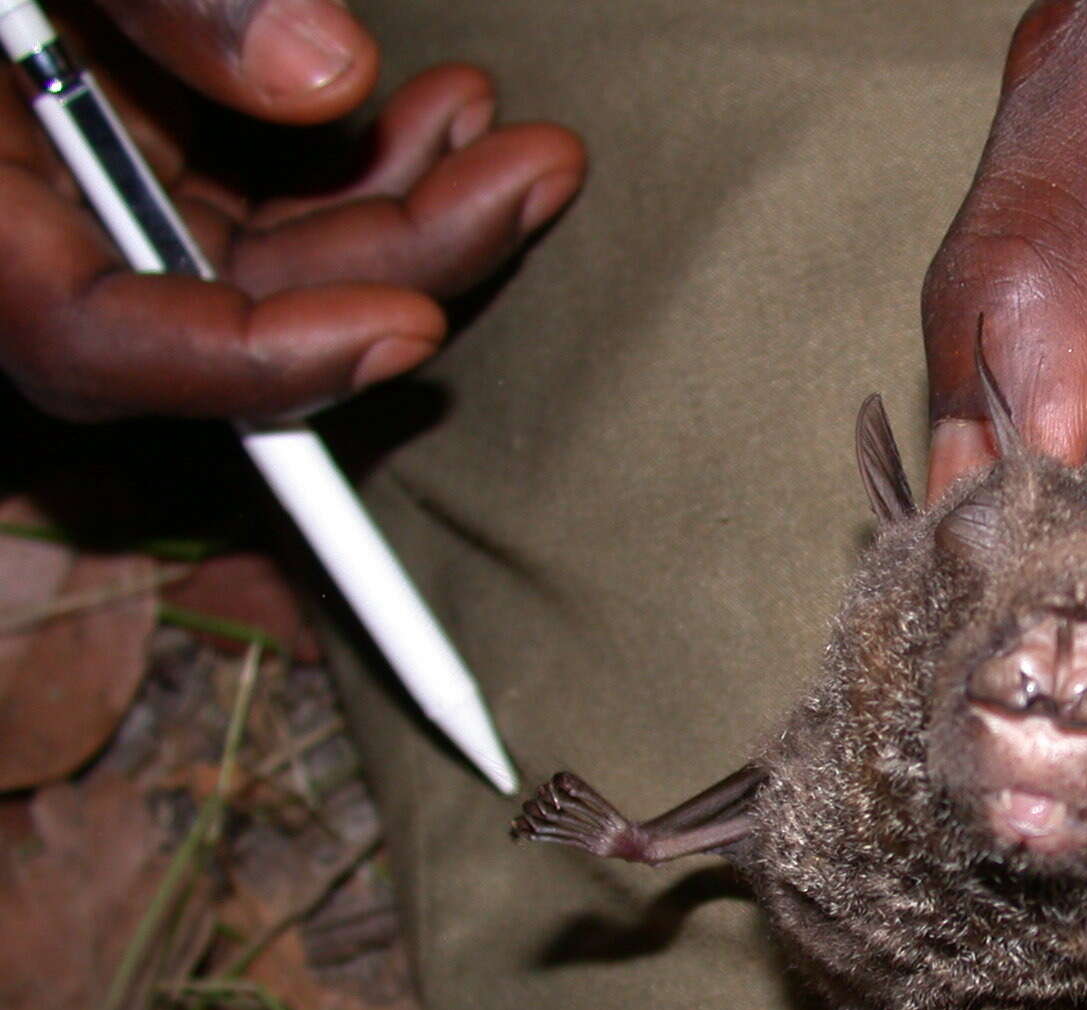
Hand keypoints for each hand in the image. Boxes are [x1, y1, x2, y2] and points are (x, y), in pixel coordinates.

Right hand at [1, 0, 584, 421]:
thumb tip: (331, 80)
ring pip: (264, 261)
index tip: (406, 325)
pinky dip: (360, 166)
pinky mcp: (133, 142)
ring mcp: (80, 186)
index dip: (253, 356)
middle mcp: (15, 214)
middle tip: (539, 173)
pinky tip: (449, 113)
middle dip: (403, 254)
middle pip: (220, 309)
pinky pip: (260, 197)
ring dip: (408, 210)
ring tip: (514, 135)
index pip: (91, 338)